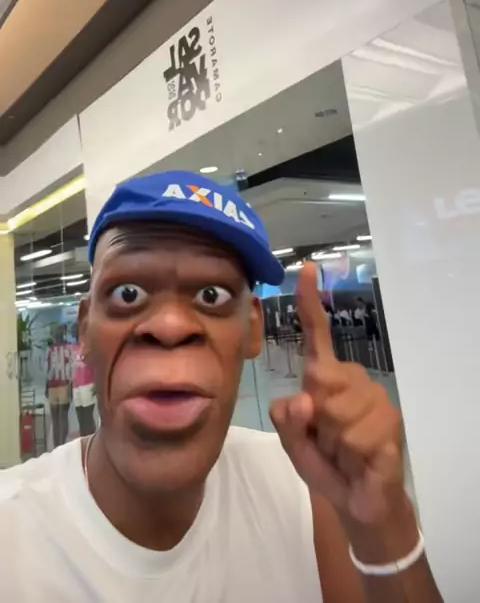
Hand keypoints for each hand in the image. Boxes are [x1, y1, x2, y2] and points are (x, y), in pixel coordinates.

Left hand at [270, 264, 404, 525]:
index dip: (310, 302)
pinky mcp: (390, 422)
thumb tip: (306, 398)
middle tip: (325, 439)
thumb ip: (287, 420)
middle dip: (313, 419)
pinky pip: (353, 437)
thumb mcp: (293, 442)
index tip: (308, 269)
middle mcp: (354, 378)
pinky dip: (348, 457)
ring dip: (330, 442)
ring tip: (343, 452)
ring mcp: (376, 398)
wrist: (358, 501)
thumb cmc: (325, 463)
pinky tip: (359, 460)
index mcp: (327, 377)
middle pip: (318, 380)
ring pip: (334, 413)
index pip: (317, 334)